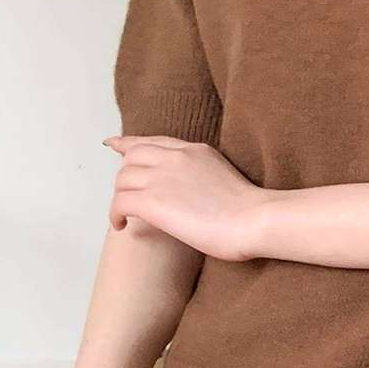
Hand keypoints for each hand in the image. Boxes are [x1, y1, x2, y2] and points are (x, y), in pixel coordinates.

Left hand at [103, 135, 271, 260]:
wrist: (254, 220)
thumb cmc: (251, 213)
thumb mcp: (224, 178)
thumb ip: (203, 176)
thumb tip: (195, 192)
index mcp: (194, 151)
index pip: (153, 141)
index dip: (128, 143)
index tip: (114, 144)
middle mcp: (175, 158)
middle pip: (131, 157)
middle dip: (125, 177)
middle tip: (128, 197)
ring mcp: (162, 177)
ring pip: (122, 179)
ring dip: (120, 198)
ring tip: (125, 216)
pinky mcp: (153, 201)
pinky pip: (119, 202)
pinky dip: (115, 214)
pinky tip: (121, 225)